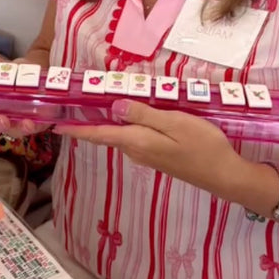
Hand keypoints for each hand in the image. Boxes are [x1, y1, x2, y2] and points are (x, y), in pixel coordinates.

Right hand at [0, 54, 49, 139]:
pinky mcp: (37, 123)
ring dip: (15, 127)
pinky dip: (31, 125)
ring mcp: (17, 121)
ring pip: (12, 131)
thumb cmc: (17, 75)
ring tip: (22, 122)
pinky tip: (31, 122)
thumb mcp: (6, 67)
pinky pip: (34, 128)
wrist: (41, 77)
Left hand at [55, 99, 244, 195]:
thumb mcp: (175, 123)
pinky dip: (125, 126)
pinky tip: (129, 114)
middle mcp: (136, 151)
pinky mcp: (157, 156)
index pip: (99, 134)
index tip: (54, 125)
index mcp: (137, 141)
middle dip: (88, 122)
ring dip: (108, 123)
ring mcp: (146, 156)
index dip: (76, 128)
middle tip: (73, 104)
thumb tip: (114, 106)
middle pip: (107, 134)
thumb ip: (144, 114)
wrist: (224, 175)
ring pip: (121, 136)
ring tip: (96, 104)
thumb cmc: (203, 145)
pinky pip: (134, 138)